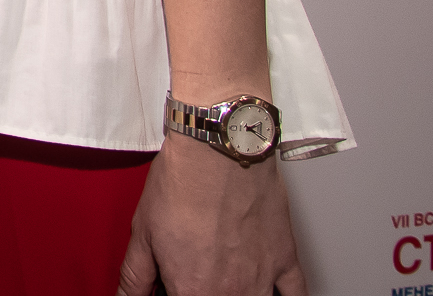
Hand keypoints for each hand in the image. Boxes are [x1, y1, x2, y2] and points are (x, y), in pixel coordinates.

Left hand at [118, 135, 305, 295]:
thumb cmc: (182, 184)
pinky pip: (297, 295)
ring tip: (221, 275)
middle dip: (203, 290)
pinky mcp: (286, 259)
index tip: (171, 284)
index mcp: (193, 291)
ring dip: (238, 294)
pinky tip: (270, 293)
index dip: (174, 292)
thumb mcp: (142, 233)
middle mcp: (230, 292)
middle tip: (194, 271)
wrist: (217, 151)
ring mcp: (262, 279)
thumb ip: (136, 276)